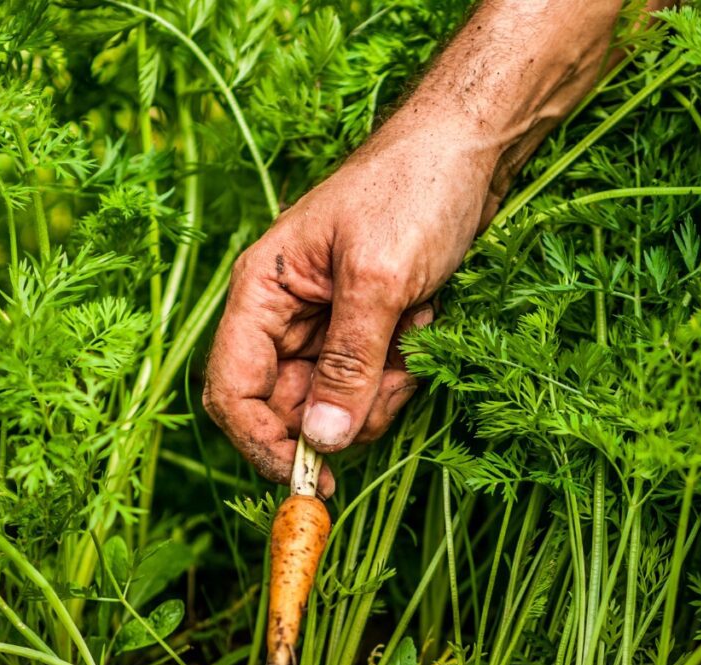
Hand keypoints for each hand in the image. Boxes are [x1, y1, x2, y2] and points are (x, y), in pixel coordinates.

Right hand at [204, 116, 496, 495]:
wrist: (468, 150)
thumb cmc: (413, 190)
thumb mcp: (379, 280)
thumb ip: (347, 364)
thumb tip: (321, 442)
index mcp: (263, 294)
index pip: (233, 390)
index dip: (261, 443)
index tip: (307, 479)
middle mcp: (286, 318)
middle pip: (289, 409)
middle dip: (343, 414)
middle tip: (391, 384)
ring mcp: (327, 328)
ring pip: (337, 405)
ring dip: (381, 391)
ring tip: (413, 336)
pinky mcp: (366, 334)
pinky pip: (373, 384)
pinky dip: (402, 371)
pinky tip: (423, 325)